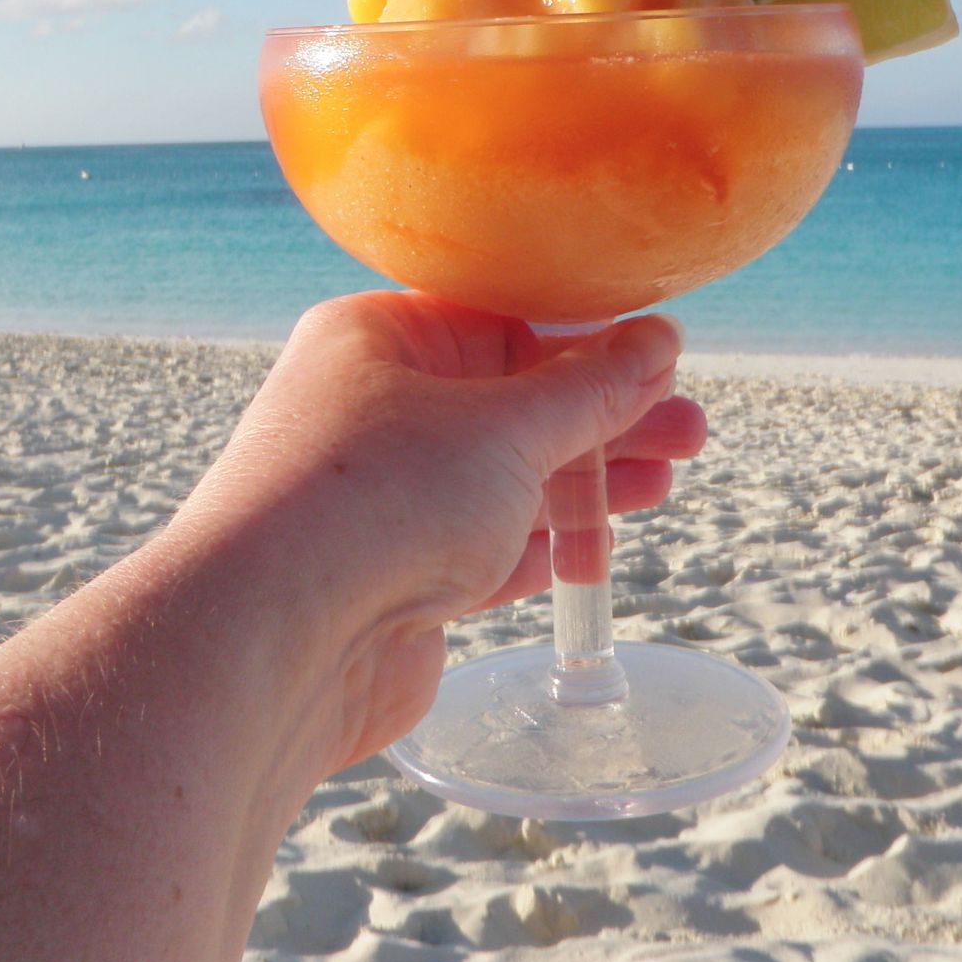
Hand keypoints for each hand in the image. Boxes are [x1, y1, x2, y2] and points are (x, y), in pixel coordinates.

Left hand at [184, 292, 696, 771]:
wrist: (273, 642)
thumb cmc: (379, 499)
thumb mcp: (508, 427)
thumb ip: (591, 389)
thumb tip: (658, 340)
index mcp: (377, 338)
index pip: (497, 319)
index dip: (586, 341)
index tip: (662, 360)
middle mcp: (369, 409)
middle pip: (510, 402)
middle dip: (603, 421)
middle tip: (688, 435)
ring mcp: (378, 497)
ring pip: (502, 479)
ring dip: (584, 484)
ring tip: (663, 486)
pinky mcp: (392, 577)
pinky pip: (481, 548)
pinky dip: (539, 548)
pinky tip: (594, 550)